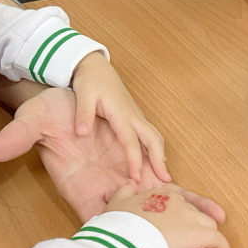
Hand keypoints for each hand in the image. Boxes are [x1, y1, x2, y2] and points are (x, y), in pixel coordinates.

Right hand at [0, 87, 226, 247]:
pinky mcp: (137, 167)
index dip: (120, 240)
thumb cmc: (47, 113)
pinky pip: (165, 187)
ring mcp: (123, 180)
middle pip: (137, 227)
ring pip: (156, 212)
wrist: (64, 100)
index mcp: (81, 187)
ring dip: (184, 230)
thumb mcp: (32, 120)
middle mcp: (106, 190)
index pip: (101, 221)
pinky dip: (188, 199)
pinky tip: (211, 212)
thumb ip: (20, 136)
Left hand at [71, 51, 168, 183]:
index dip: (135, 160)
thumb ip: (83, 114)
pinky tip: (155, 159)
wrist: (96, 67)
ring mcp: (136, 115)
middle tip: (165, 180)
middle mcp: (133, 115)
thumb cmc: (90, 81)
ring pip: (154, 135)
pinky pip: (149, 133)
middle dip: (159, 159)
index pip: (130, 140)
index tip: (136, 178)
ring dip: (160, 154)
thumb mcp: (83, 95)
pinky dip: (155, 147)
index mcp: (120, 112)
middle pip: (153, 138)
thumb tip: (82, 133)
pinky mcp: (134, 116)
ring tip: (163, 174)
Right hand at [105, 180, 229, 247]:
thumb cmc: (116, 225)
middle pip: (194, 215)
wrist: (121, 241)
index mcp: (158, 193)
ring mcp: (189, 217)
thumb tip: (130, 183)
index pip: (178, 202)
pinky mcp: (199, 235)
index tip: (180, 228)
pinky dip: (222, 246)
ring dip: (206, 242)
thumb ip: (123, 191)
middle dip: (195, 232)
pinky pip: (217, 240)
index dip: (181, 217)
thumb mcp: (114, 202)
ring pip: (206, 227)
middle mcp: (176, 202)